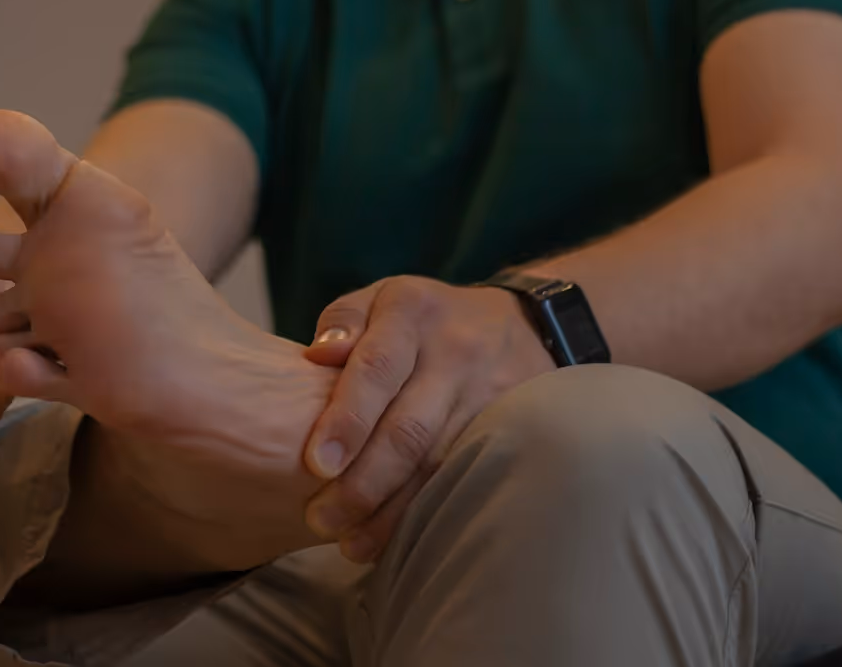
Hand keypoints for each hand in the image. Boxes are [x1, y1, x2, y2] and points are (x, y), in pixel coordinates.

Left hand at [297, 276, 553, 561]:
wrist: (526, 324)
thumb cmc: (427, 318)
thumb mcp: (383, 296)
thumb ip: (344, 320)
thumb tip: (315, 356)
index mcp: (412, 313)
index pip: (377, 368)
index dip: (348, 419)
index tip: (316, 464)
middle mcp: (455, 353)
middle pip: (409, 429)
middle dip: (363, 483)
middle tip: (322, 518)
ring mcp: (490, 395)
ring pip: (440, 463)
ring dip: (393, 511)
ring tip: (351, 544)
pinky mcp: (512, 430)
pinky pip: (468, 478)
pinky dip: (430, 512)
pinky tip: (399, 540)